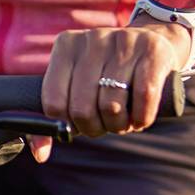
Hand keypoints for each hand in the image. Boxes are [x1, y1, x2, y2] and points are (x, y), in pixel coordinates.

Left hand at [42, 21, 192, 136]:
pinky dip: (142, 118)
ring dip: (119, 126)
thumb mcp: (77, 83)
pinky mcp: (152, 50)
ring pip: (112, 106)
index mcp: (66, 46)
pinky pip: (143, 97)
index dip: (68, 126)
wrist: (154, 40)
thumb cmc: (108, 72)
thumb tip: (40, 155)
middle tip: (105, 126)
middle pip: (82, 109)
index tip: (80, 127)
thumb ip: (54, 116)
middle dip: (95, 129)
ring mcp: (123, 42)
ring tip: (124, 121)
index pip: (54, 102)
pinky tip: (141, 119)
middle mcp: (92, 40)